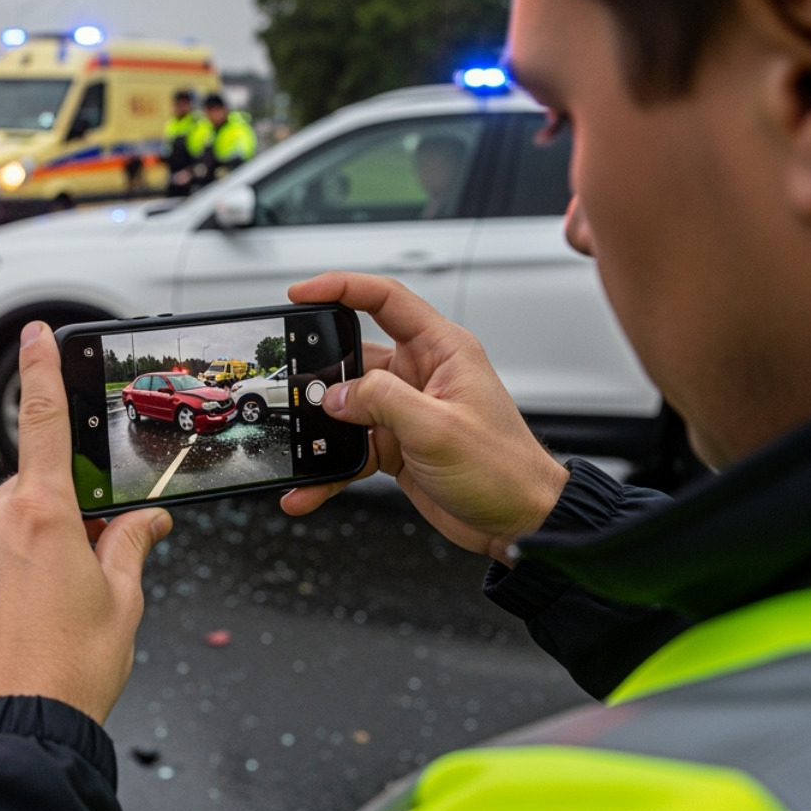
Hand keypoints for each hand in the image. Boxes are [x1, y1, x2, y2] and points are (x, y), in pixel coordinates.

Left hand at [0, 322, 172, 723]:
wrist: (12, 731)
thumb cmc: (71, 671)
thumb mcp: (123, 604)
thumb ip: (130, 547)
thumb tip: (146, 521)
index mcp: (44, 515)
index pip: (43, 421)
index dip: (42, 370)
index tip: (37, 335)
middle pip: (28, 496)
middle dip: (54, 520)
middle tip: (79, 574)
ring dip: (20, 558)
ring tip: (43, 617)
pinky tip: (11, 628)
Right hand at [281, 273, 567, 563]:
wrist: (520, 522)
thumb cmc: (504, 469)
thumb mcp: (438, 428)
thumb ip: (382, 402)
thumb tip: (334, 395)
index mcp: (441, 351)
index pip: (385, 300)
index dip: (342, 288)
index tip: (301, 294)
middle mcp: (421, 374)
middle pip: (354, 357)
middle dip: (318, 374)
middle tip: (291, 389)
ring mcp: (406, 411)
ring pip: (346, 408)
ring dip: (320, 431)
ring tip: (297, 448)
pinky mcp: (396, 444)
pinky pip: (350, 448)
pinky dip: (329, 469)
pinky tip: (310, 486)